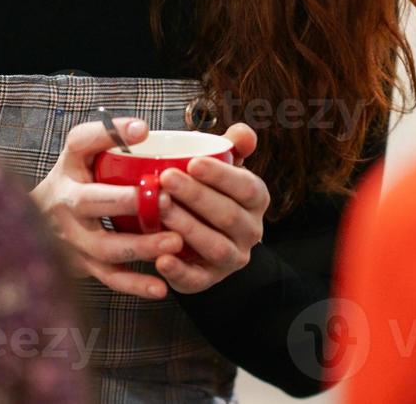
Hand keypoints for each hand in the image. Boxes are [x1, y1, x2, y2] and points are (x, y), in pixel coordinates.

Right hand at [30, 117, 184, 299]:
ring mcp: (70, 238)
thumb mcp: (80, 154)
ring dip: (140, 246)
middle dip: (128, 201)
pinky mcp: (80, 265)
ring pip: (103, 246)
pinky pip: (108, 277)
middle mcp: (64, 203)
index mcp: (68, 169)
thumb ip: (107, 136)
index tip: (143, 130)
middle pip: (91, 201)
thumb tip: (143, 129)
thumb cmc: (73, 182)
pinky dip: (134, 285)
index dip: (108, 134)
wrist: (30, 223)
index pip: (80, 144)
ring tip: (175, 242)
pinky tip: (160, 288)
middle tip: (165, 199)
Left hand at [152, 122, 269, 293]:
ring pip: (214, 246)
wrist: (202, 239)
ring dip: (187, 227)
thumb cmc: (209, 193)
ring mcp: (232, 258)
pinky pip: (196, 280)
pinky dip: (179, 271)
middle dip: (196, 196)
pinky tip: (160, 259)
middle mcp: (250, 231)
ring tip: (159, 208)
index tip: (192, 162)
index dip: (221, 176)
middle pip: (228, 215)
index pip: (246, 187)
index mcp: (255, 199)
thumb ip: (233, 146)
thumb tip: (242, 134)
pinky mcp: (209, 280)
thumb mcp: (223, 167)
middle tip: (166, 178)